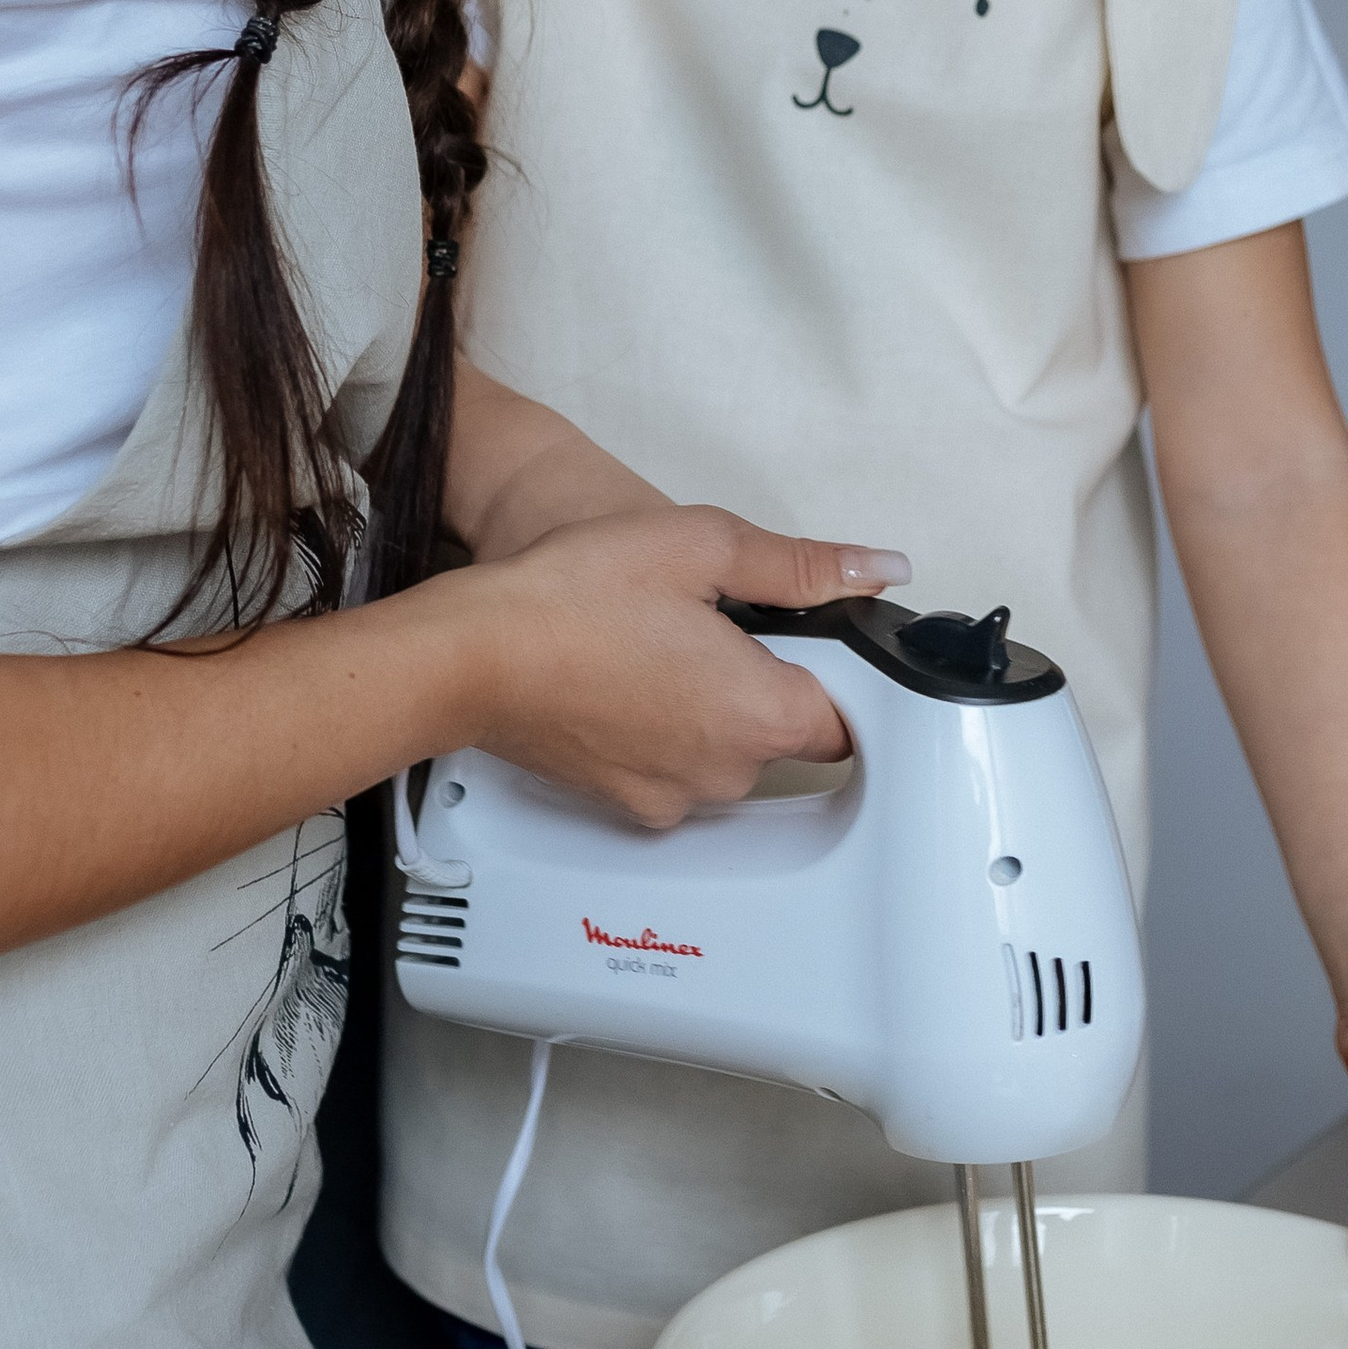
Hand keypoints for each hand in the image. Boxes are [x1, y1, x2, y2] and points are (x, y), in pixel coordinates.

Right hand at [442, 506, 906, 828]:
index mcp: (759, 713)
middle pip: (786, 733)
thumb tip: (877, 567)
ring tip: (658, 646)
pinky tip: (624, 681)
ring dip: (712, 707)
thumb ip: (802, 564)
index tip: (808, 639)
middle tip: (714, 623)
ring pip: (726, 751)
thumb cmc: (572, 596)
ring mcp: (671, 796)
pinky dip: (662, 731)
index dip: (840, 673)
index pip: (851, 719)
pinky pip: (673, 769)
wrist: (470, 654)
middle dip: (767, 679)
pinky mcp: (624, 803)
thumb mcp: (702, 545)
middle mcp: (724, 772)